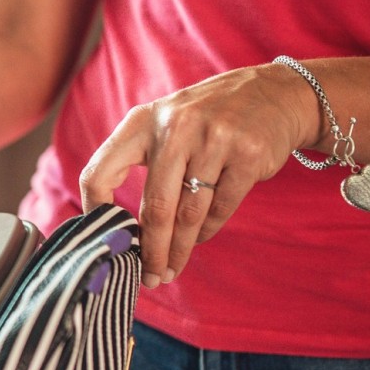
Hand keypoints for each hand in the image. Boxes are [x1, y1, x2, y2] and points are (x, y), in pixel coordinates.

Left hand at [79, 62, 316, 287]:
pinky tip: (200, 237)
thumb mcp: (165, 123)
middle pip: (155, 207)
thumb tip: (118, 225)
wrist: (275, 93)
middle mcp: (175, 127)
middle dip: (151, 250)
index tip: (104, 238)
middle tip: (149, 276)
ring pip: (189, 213)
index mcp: (141, 121)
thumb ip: (140, 159)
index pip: (100, 171)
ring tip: (172, 269)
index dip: (94, 209)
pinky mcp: (248, 154)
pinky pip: (220, 208)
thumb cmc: (206, 120)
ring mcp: (214, 139)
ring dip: (180, 249)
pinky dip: (207, 230)